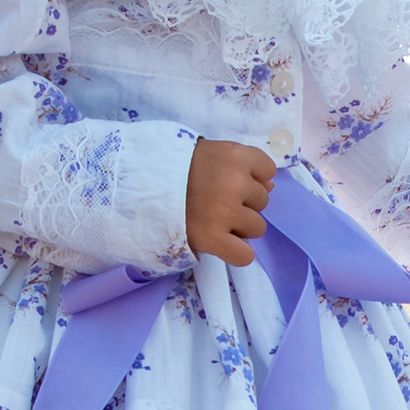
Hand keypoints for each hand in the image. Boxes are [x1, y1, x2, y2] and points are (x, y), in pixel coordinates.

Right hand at [186, 139, 278, 264]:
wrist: (139, 184)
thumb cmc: (177, 167)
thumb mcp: (213, 154)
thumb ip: (242, 166)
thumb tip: (270, 186)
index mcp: (236, 155)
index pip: (267, 171)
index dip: (251, 177)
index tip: (229, 178)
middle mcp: (235, 182)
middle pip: (262, 201)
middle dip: (244, 202)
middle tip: (215, 199)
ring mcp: (225, 211)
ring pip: (257, 228)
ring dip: (240, 227)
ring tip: (213, 218)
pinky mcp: (213, 238)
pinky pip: (244, 255)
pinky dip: (236, 252)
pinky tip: (221, 242)